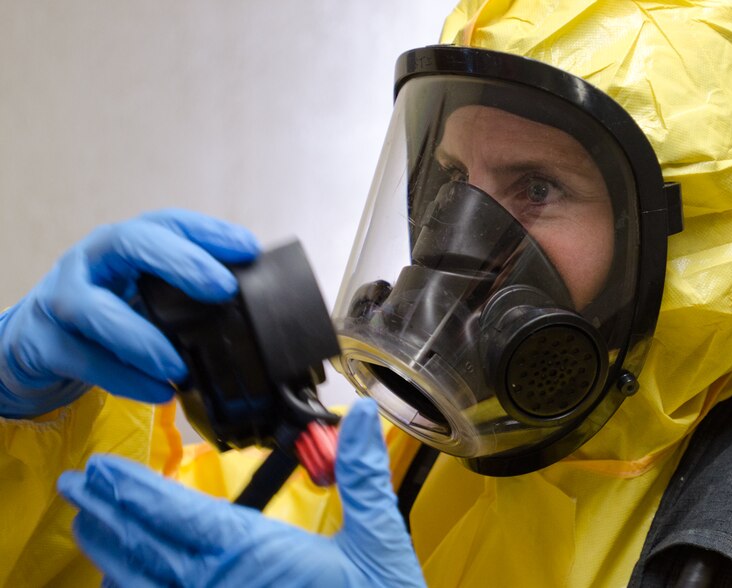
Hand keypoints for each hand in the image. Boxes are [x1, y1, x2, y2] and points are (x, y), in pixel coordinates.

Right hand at [0, 209, 258, 416]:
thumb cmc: (105, 317)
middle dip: (180, 262)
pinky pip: (85, 360)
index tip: (249, 248)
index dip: (209, 232)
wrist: (36, 347)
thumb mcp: (145, 296)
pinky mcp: (43, 342)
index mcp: (124, 245)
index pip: (168, 223)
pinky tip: (160, 391)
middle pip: (130, 243)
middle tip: (223, 288)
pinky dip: (125, 379)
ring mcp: (59, 297)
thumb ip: (185, 295)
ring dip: (145, 339)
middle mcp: (90, 260)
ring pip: (97, 309)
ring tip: (182, 367)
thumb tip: (253, 305)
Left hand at [58, 398, 425, 587]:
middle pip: (142, 544)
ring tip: (84, 526)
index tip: (103, 467)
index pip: (174, 510)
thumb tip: (362, 414)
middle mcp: (215, 584)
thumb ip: (361, 474)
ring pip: (138, 584)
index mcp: (250, 551)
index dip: (132, 486)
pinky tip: (122, 583)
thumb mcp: (376, 539)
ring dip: (108, 550)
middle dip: (105, 511)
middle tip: (76, 487)